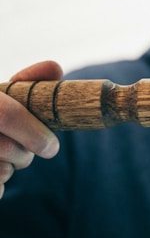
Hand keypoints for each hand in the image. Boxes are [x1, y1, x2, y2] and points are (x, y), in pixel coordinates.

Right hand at [0, 61, 61, 197]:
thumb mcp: (3, 95)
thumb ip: (28, 82)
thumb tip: (55, 68)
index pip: (7, 115)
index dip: (34, 134)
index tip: (52, 148)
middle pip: (6, 148)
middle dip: (24, 154)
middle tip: (24, 151)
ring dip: (9, 169)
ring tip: (1, 158)